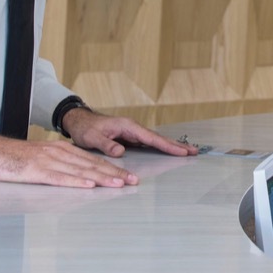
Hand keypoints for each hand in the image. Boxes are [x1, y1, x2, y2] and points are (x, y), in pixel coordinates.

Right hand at [0, 128, 139, 187]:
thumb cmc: (13, 159)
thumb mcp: (41, 158)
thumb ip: (58, 166)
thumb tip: (77, 178)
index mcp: (60, 150)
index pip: (91, 161)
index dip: (111, 169)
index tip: (128, 177)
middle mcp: (58, 153)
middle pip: (91, 165)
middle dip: (114, 174)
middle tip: (133, 182)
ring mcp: (48, 161)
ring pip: (80, 171)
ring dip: (102, 179)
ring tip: (119, 184)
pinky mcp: (36, 171)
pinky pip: (59, 178)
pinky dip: (76, 182)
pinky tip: (89, 187)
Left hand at [63, 109, 199, 158]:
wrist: (79, 121)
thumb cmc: (85, 129)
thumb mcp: (93, 138)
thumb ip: (107, 144)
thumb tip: (121, 152)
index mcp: (128, 126)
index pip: (151, 138)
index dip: (167, 145)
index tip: (182, 151)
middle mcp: (133, 128)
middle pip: (159, 138)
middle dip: (176, 145)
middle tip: (194, 151)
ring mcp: (133, 132)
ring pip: (156, 140)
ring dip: (171, 146)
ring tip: (187, 152)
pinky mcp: (130, 137)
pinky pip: (149, 143)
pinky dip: (161, 146)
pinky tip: (168, 151)